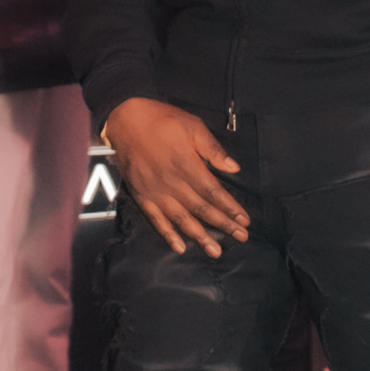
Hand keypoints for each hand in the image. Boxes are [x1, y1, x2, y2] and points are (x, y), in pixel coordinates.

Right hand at [104, 98, 248, 256]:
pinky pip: (155, 219)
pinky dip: (167, 234)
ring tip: (215, 251)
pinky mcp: (142, 195)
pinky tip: (179, 247)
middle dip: (223, 225)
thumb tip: (234, 168)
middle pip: (201, 208)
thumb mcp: (192, 126)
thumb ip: (212, 149)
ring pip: (181, 219)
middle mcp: (171, 182)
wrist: (125, 119)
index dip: (230, 207)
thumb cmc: (162, 120)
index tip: (244, 219)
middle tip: (241, 237)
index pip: (213, 192)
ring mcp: (155, 191)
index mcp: (186, 164)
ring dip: (200, 236)